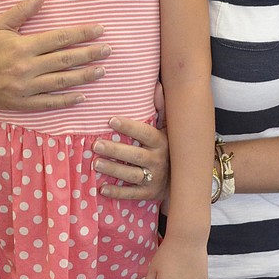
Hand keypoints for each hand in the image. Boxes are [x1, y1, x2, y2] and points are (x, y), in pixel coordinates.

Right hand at [0, 0, 111, 114]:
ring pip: (62, 81)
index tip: (99, 30)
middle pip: (65, 59)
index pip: (59, 38)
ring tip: (101, 71)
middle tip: (108, 50)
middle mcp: (27, 67)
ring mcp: (27, 87)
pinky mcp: (24, 103)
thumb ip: (22, 11)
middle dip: (89, 54)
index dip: (81, 33)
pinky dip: (67, 100)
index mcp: (23, 47)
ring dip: (84, 76)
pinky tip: (82, 96)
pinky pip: (50, 102)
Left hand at [94, 85, 169, 201]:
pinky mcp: (149, 193)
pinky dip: (117, 192)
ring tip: (95, 164)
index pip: (144, 133)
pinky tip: (102, 189)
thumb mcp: (168, 128)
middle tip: (95, 144)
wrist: (182, 179)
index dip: (129, 127)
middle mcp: (158, 160)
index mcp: (162, 141)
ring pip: (132, 174)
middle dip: (115, 150)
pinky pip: (132, 194)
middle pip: (135, 155)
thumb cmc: (169, 147)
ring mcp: (154, 178)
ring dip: (113, 170)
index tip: (110, 120)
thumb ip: (161, 108)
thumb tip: (158, 85)